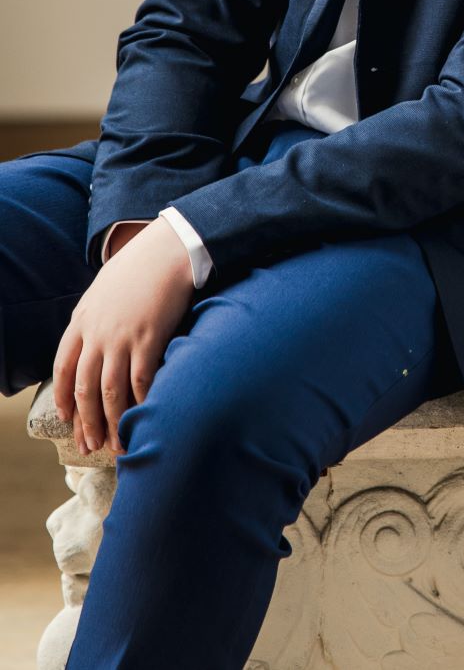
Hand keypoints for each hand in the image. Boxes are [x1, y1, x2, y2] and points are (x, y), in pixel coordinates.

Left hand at [53, 217, 195, 455]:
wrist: (166, 250)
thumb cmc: (139, 267)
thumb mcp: (103, 290)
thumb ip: (94, 318)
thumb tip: (94, 341)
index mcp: (81, 321)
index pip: (64, 368)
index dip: (64, 398)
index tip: (68, 419)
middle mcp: (97, 333)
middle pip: (85, 388)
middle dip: (87, 422)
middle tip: (91, 446)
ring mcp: (122, 337)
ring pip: (110, 391)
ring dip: (113, 422)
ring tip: (119, 444)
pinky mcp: (149, 338)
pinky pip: (141, 380)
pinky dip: (141, 402)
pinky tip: (144, 416)